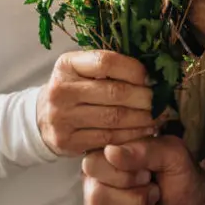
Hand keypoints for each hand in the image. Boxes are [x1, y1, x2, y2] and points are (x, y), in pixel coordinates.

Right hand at [36, 50, 155, 156]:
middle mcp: (61, 90)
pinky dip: (132, 135)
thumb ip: (108, 68)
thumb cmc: (73, 89)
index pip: (106, 62)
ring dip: (143, 118)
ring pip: (114, 118)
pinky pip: (108, 138)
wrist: (41, 118)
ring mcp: (62, 117)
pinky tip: (145, 131)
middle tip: (162, 101)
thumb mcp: (81, 70)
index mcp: (66, 64)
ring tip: (159, 116)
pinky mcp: (67, 141)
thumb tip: (151, 72)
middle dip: (144, 97)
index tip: (151, 77)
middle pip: (114, 92)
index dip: (134, 69)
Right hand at [81, 136, 204, 204]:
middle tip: (155, 194)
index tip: (147, 175)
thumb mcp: (173, 155)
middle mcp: (95, 185)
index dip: (124, 175)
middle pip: (97, 198)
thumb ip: (145, 150)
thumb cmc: (183, 179)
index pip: (93, 166)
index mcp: (106, 159)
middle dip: (136, 200)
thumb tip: (110, 152)